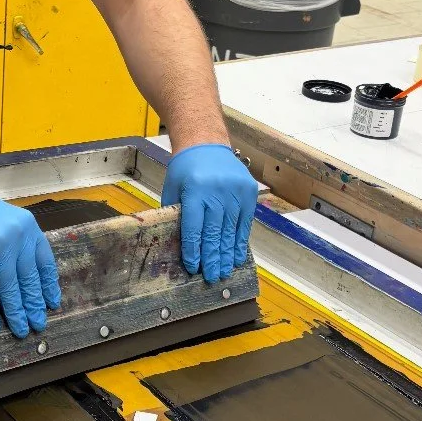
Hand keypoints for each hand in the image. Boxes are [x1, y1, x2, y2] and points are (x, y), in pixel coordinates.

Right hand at [0, 173, 60, 337]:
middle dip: (33, 305)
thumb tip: (22, 277)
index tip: (51, 303)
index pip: (44, 261)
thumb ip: (14, 242)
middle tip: (38, 324)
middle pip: (29, 279)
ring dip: (15, 314)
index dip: (48, 286)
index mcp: (26, 225)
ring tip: (20, 330)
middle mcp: (17, 235)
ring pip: (10, 290)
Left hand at [161, 144, 257, 282]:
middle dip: (212, 258)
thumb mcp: (173, 188)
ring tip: (225, 271)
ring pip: (231, 230)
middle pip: (214, 232)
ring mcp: (235, 191)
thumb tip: (179, 246)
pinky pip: (244, 222)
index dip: (194, 250)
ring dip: (227, 254)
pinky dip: (240, 241)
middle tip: (212, 277)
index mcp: (195, 190)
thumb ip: (175, 214)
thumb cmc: (185, 169)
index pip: (194, 228)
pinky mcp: (248, 192)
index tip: (193, 268)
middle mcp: (217, 191)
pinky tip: (237, 255)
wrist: (206, 144)